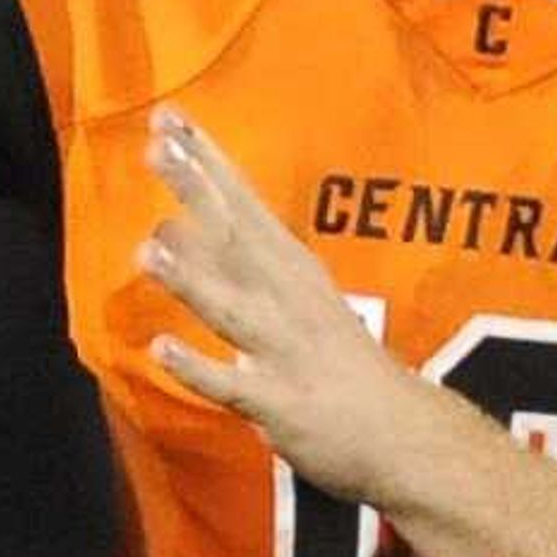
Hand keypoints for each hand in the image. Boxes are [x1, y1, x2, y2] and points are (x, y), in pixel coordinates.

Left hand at [140, 106, 435, 500]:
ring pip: (234, 310)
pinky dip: (200, 369)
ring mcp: (288, 352)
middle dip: (198, 193)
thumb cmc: (344, 368)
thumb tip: (176, 225)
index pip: (245, 205)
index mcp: (294, 273)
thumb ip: (240, 266)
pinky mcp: (284, 404)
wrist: (407, 439)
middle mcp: (291, 302)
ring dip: (193, 279)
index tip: (169, 117)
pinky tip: (162, 351)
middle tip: (156, 146)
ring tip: (149, 248)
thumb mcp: (300, 302)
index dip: (208, 162)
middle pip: (238, 240)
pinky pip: (237, 387)